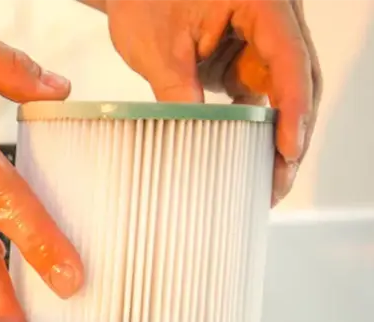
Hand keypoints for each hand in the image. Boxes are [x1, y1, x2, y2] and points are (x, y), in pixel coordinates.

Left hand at [102, 0, 321, 204]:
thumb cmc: (143, 1)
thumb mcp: (159, 50)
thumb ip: (179, 92)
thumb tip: (192, 145)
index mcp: (261, 1)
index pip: (289, 58)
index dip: (293, 107)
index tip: (287, 149)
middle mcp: (273, 20)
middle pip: (298, 80)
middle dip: (292, 133)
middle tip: (279, 181)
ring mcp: (261, 42)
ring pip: (284, 93)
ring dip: (277, 136)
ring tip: (268, 182)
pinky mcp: (246, 61)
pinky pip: (262, 97)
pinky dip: (258, 129)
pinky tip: (252, 162)